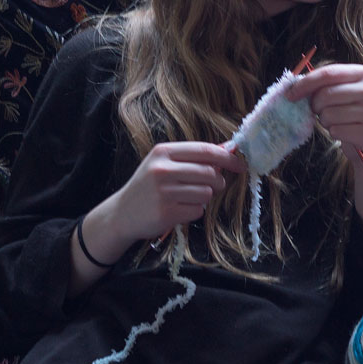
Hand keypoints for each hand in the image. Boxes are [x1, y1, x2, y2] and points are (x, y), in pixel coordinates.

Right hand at [95, 139, 244, 252]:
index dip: (227, 158)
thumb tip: (226, 150)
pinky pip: (198, 211)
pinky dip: (194, 212)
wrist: (122, 214)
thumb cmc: (148, 187)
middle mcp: (162, 169)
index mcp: (163, 152)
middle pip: (210, 173)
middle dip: (217, 182)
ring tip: (185, 199)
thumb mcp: (164, 165)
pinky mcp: (166, 212)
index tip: (240, 165)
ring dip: (203, 198)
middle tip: (210, 187)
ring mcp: (163, 192)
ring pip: (206, 193)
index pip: (204, 150)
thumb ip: (193, 158)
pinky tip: (178, 210)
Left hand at [293, 62, 362, 166]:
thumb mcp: (341, 92)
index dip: (305, 83)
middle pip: (326, 94)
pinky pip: (336, 131)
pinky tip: (345, 133)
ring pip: (329, 114)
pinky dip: (334, 133)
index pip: (328, 73)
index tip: (290, 94)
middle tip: (320, 112)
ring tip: (336, 122)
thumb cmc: (350, 114)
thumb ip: (322, 85)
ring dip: (325, 121)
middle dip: (315, 106)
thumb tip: (293, 87)